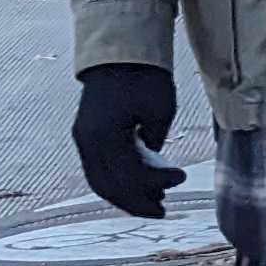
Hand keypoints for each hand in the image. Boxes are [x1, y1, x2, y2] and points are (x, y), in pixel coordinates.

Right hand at [73, 62, 181, 217]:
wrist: (119, 55)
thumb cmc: (144, 77)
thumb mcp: (160, 109)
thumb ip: (155, 141)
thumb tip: (152, 163)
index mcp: (103, 135)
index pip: (127, 174)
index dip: (155, 183)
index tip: (181, 178)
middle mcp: (87, 141)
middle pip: (108, 185)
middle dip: (136, 202)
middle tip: (163, 210)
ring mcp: (84, 139)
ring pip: (100, 180)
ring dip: (125, 195)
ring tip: (154, 202)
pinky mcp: (87, 136)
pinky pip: (99, 169)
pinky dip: (118, 181)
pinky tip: (140, 186)